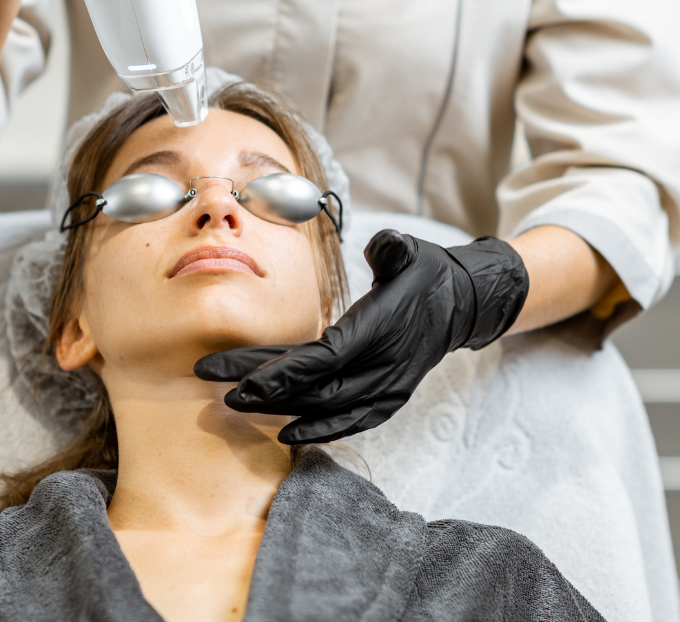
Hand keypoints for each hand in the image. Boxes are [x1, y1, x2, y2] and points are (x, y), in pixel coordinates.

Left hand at [194, 231, 528, 443]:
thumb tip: (379, 246)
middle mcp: (385, 365)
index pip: (325, 357)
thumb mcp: (411, 250)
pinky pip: (351, 422)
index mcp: (382, 329)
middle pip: (315, 386)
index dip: (281, 371)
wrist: (462, 305)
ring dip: (281, 408)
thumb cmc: (427, 273)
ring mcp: (389, 387)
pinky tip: (285, 434)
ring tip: (234, 403)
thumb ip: (391, 248)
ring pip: (328, 407)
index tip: (240, 379)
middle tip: (217, 386)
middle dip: (264, 389)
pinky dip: (319, 430)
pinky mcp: (390, 399)